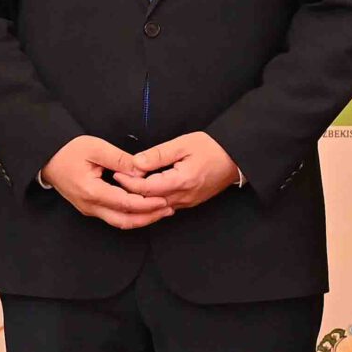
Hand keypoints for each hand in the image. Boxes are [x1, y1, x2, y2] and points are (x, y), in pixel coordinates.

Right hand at [43, 136, 174, 229]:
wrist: (46, 158)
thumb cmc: (68, 150)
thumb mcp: (96, 148)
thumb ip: (121, 160)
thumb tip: (141, 171)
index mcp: (92, 191)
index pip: (125, 204)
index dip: (146, 204)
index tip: (163, 199)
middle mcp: (90, 206)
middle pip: (124, 220)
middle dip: (148, 217)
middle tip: (168, 209)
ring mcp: (89, 209)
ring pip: (119, 222)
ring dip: (141, 218)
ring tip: (161, 211)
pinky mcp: (90, 208)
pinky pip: (113, 216)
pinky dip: (131, 215)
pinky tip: (143, 208)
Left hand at [116, 132, 240, 212]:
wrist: (235, 158)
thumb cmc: (212, 148)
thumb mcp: (183, 144)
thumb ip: (158, 154)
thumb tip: (136, 162)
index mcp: (182, 181)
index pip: (147, 187)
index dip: (129, 182)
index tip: (117, 174)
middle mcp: (184, 196)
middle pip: (149, 201)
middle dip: (131, 192)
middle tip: (117, 181)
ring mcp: (188, 202)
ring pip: (157, 207)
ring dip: (141, 198)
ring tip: (126, 186)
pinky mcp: (190, 203)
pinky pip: (167, 206)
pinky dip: (153, 201)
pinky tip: (145, 192)